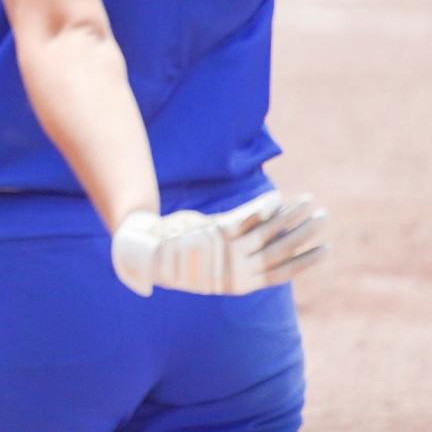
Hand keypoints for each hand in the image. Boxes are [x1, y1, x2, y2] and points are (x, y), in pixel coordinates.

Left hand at [112, 190, 327, 296]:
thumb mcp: (214, 266)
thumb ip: (237, 258)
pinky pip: (246, 218)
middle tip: (325, 218)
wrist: (153, 257)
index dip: (306, 260)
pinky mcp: (216, 231)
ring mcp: (229, 250)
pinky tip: (278, 197)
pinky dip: (263, 208)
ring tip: (309, 204)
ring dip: (291, 216)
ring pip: (268, 231)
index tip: (326, 249)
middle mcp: (239, 268)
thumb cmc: (184, 261)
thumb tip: (256, 243)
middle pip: (282, 249)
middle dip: (306, 233)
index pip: (283, 272)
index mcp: (242, 283)